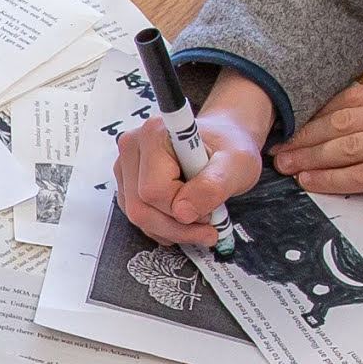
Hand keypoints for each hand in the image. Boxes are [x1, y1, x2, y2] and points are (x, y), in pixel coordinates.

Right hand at [110, 71, 272, 247]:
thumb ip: (212, 187)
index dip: (183, 209)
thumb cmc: (228, 148)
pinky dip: (163, 227)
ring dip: (172, 229)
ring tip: (200, 220)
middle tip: (208, 225)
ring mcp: (126, 166)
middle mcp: (133, 147)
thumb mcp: (236, 165)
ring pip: (137, 216)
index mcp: (155, 134)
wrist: (223, 142)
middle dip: (177, 226)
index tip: (210, 210)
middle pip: (140, 207)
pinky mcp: (127, 183)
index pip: (154, 190)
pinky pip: (139, 216)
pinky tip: (185, 218)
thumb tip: (182, 213)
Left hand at [272, 74, 362, 204]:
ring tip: (287, 165)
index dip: (317, 111)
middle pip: (343, 119)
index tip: (293, 122)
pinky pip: (362, 174)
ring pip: (347, 146)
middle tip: (280, 147)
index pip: (352, 97)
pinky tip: (311, 182)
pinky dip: (332, 180)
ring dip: (311, 157)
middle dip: (306, 134)